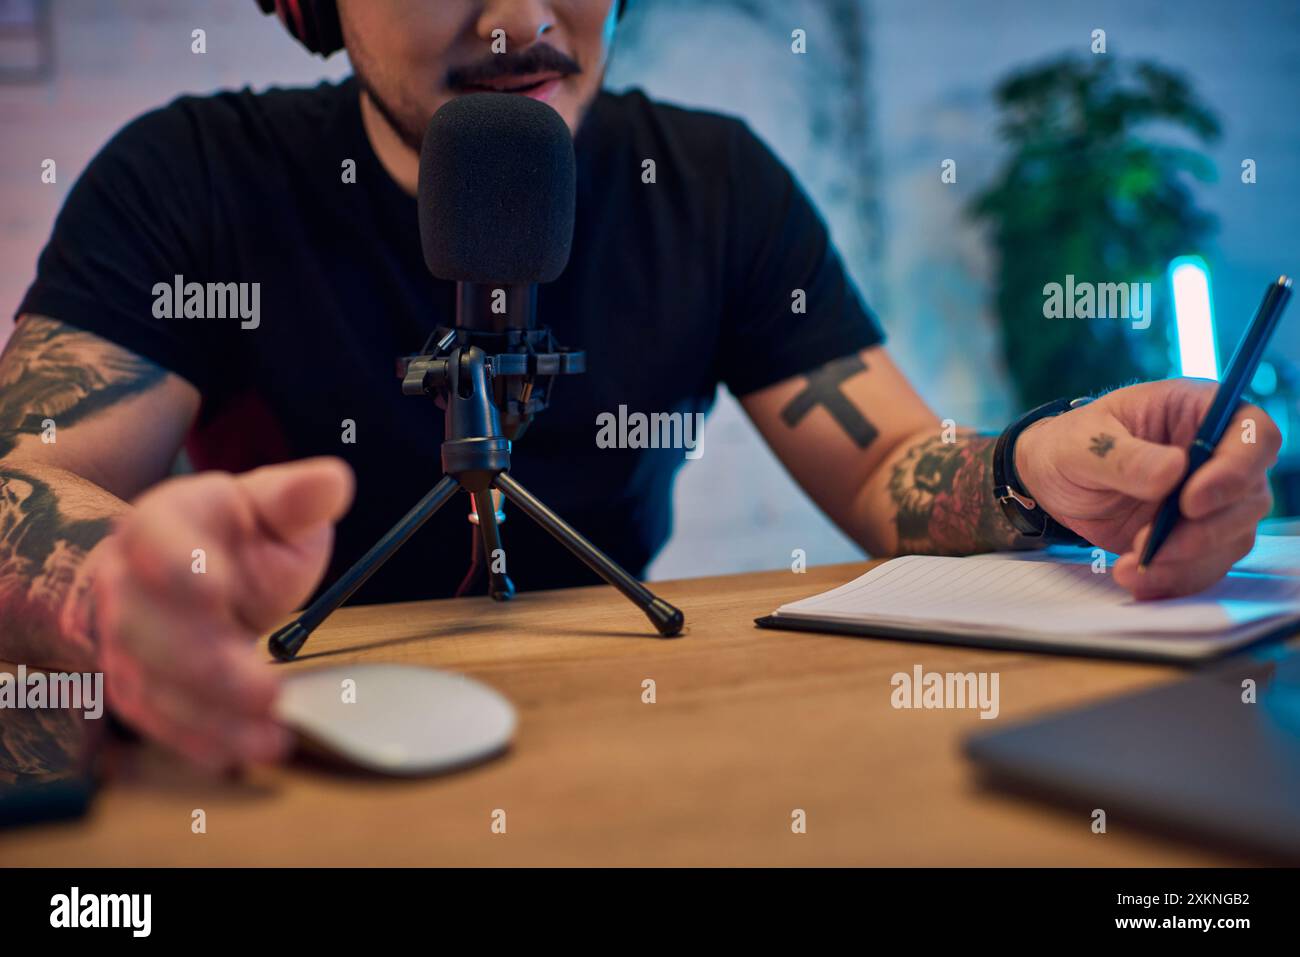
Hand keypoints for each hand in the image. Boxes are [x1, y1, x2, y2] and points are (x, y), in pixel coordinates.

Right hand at [72, 458, 353, 769]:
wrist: (177, 571)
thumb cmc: (232, 536)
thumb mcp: (270, 506)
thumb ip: (298, 499)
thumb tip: (335, 481)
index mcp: (162, 524)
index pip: (155, 538)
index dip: (178, 565)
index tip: (215, 590)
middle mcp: (129, 583)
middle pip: (150, 628)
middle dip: (207, 666)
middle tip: (267, 692)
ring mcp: (125, 639)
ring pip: (152, 684)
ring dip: (210, 717)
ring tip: (272, 738)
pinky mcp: (138, 684)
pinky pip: (158, 719)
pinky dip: (197, 740)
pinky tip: (239, 753)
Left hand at [1014, 379, 1278, 598]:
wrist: (1050, 481)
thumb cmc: (1070, 445)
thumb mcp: (1083, 443)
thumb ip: (1124, 456)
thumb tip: (1174, 471)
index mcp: (1198, 411)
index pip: (1254, 434)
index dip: (1236, 470)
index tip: (1191, 502)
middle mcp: (1217, 456)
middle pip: (1250, 496)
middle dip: (1205, 530)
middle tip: (1152, 545)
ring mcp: (1211, 500)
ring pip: (1232, 538)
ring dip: (1186, 561)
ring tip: (1130, 567)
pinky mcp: (1194, 537)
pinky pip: (1204, 565)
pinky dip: (1174, 579)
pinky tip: (1137, 581)